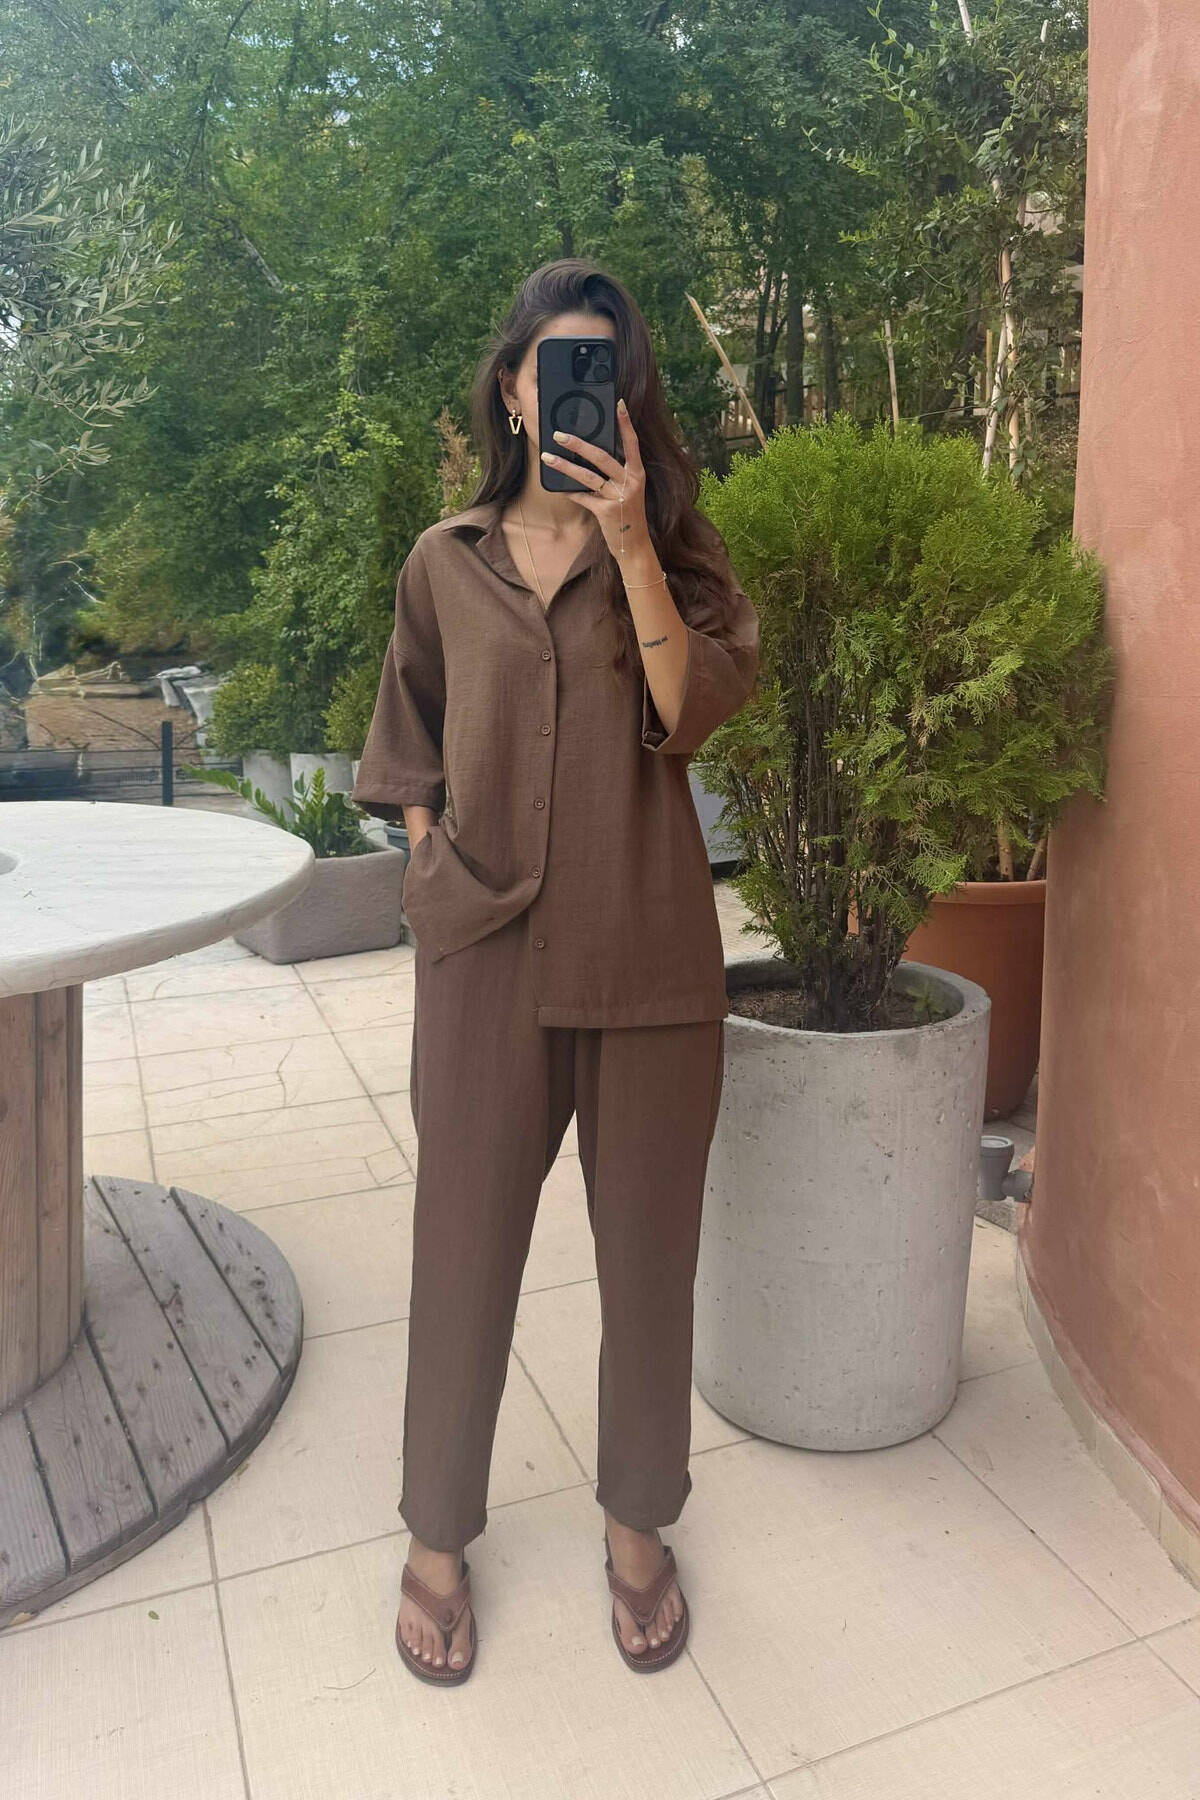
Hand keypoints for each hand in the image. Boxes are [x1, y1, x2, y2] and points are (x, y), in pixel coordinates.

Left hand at [539, 397, 653, 563]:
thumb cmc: (628, 513)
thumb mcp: (628, 490)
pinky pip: (583, 498)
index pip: (632, 443)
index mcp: (637, 473)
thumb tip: (590, 454)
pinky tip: (559, 489)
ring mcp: (619, 497)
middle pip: (602, 457)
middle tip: (559, 435)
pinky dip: (570, 493)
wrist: (633, 545)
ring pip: (588, 476)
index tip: (619, 404)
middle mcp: (630, 483)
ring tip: (547, 457)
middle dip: (579, 444)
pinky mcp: (606, 512)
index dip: (626, 424)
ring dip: (565, 466)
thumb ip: (616, 473)